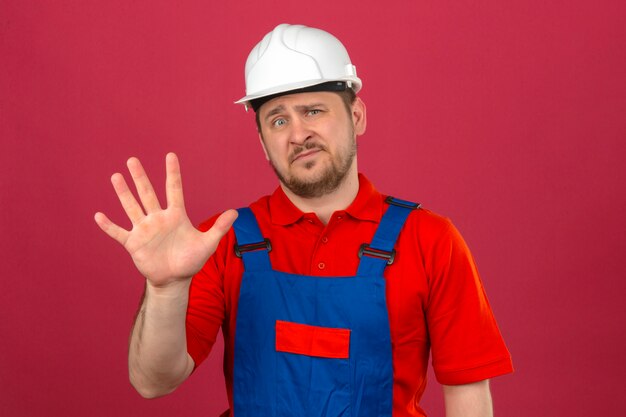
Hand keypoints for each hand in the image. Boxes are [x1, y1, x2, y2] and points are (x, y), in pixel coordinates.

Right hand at [94, 153, 236, 286]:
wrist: (175, 280)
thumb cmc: (191, 260)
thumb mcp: (207, 243)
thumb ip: (219, 227)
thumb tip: (236, 213)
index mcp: (176, 215)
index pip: (174, 189)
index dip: (173, 173)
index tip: (170, 155)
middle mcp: (158, 218)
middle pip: (148, 194)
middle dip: (140, 177)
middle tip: (132, 160)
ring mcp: (144, 230)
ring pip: (132, 207)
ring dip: (124, 194)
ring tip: (116, 177)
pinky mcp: (134, 243)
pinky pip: (119, 233)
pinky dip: (109, 226)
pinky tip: (98, 216)